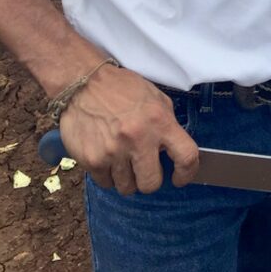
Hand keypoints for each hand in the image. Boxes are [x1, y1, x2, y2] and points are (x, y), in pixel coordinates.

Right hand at [58, 62, 198, 195]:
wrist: (83, 83)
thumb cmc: (121, 89)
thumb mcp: (154, 97)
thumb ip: (167, 124)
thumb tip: (174, 150)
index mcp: (159, 121)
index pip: (186, 157)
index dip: (187, 173)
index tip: (180, 178)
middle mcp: (139, 138)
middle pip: (152, 184)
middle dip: (149, 179)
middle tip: (143, 168)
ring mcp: (114, 152)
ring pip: (127, 188)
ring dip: (127, 178)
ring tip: (122, 158)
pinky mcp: (92, 160)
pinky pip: (106, 183)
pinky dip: (108, 175)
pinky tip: (107, 157)